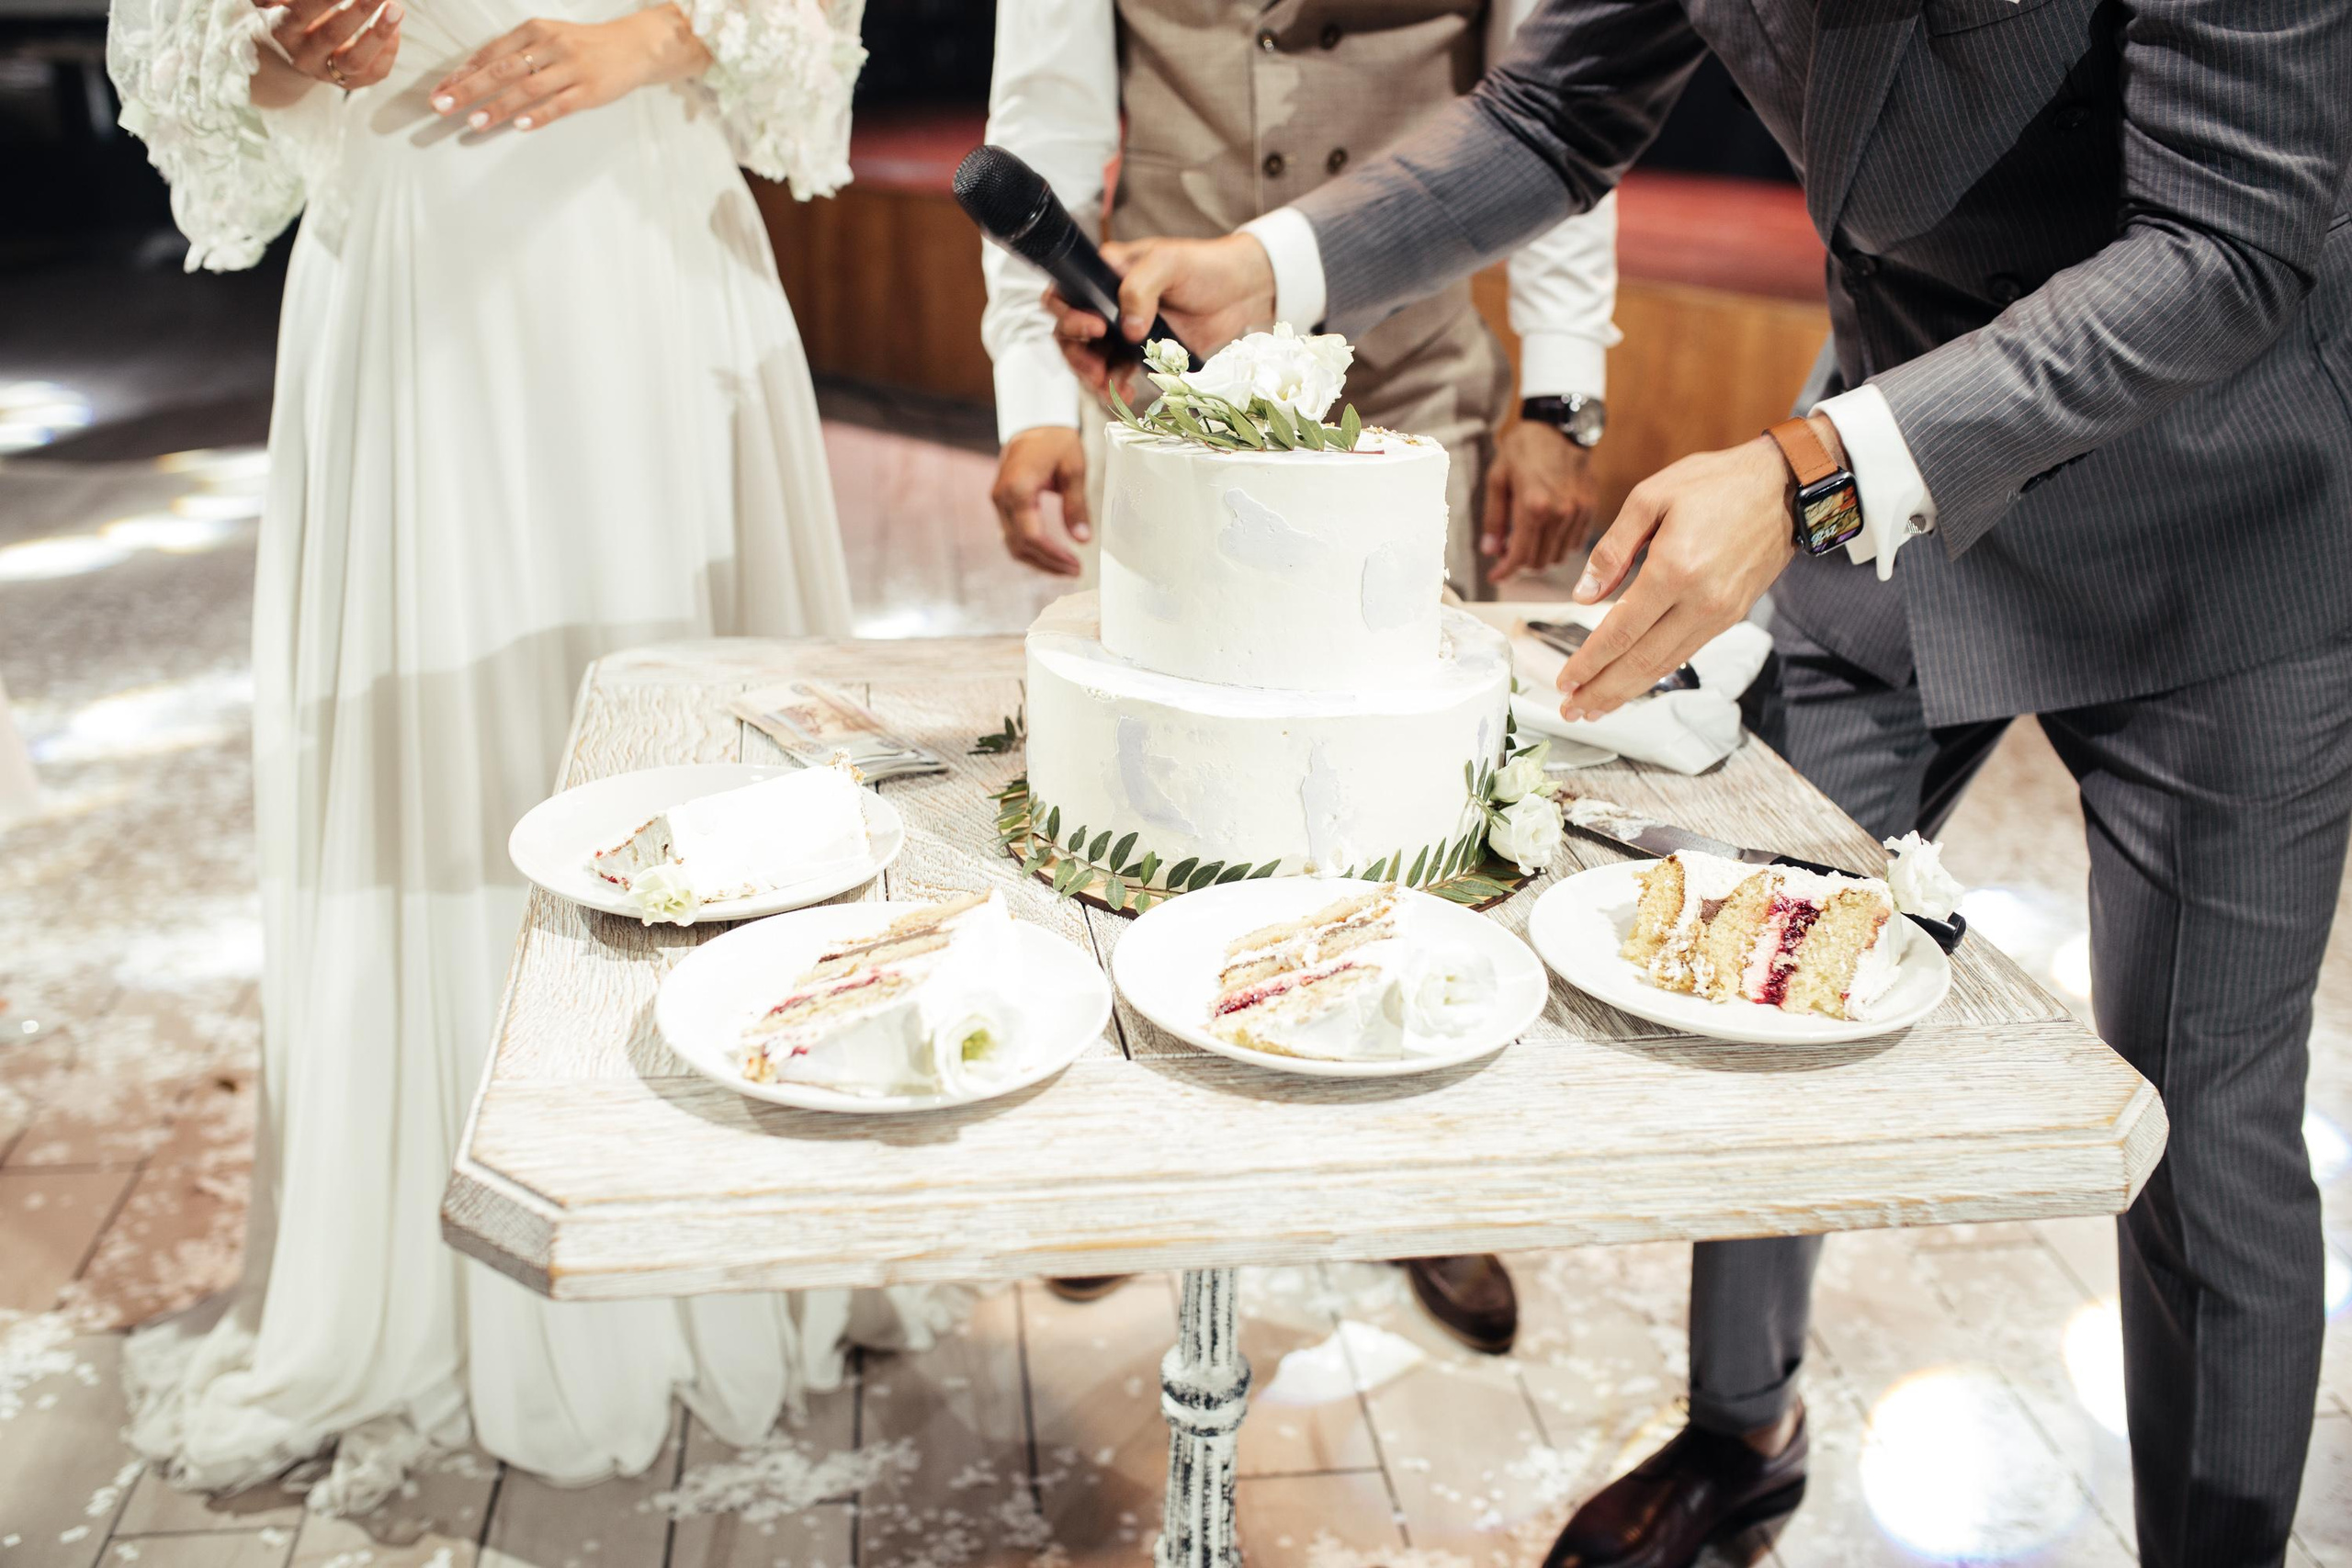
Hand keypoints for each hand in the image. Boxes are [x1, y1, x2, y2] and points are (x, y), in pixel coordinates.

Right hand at [252, 0, 401, 101]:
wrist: (289, 50)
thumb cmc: (292, 10)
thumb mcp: (283, 1)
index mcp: (283, 27)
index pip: (302, 12)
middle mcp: (303, 54)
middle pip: (332, 35)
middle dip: (359, 10)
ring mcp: (327, 73)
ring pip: (356, 60)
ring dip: (378, 33)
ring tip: (396, 7)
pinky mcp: (350, 83)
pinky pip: (375, 72)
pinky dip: (389, 49)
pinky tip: (395, 28)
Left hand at [430, 5, 708, 134]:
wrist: (634, 46)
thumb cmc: (585, 45)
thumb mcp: (548, 37)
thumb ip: (516, 53)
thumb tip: (475, 74)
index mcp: (535, 30)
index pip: (491, 53)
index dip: (463, 73)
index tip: (440, 90)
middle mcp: (550, 45)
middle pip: (502, 70)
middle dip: (468, 89)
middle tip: (443, 105)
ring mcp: (571, 68)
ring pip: (527, 89)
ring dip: (497, 107)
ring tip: (474, 123)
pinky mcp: (590, 90)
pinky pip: (560, 104)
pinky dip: (539, 115)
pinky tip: (520, 126)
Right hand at [992, 427, 1090, 577]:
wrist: (1033, 423)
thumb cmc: (1056, 442)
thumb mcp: (1073, 469)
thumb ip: (1076, 506)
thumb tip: (1083, 540)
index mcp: (1018, 489)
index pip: (1032, 536)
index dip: (1053, 555)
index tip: (1076, 564)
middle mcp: (1002, 499)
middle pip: (1020, 546)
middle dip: (1048, 564)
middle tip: (1076, 571)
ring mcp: (998, 503)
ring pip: (1012, 546)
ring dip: (1038, 562)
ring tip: (1066, 569)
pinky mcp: (1001, 505)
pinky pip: (1012, 536)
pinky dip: (1030, 551)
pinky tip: (1051, 557)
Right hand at [1045, 234, 1274, 396]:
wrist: (1238, 293)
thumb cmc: (1203, 266)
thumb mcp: (1168, 263)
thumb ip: (1140, 288)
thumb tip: (1128, 329)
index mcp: (1105, 274)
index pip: (1065, 294)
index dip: (1069, 315)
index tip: (1094, 328)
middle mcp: (1106, 302)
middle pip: (1069, 334)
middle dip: (1077, 355)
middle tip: (1097, 369)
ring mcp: (1121, 330)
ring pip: (1088, 359)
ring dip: (1093, 377)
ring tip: (1111, 387)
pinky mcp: (1139, 353)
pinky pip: (1115, 373)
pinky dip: (1115, 386)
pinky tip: (1125, 391)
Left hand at [1483, 420, 1599, 583]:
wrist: (1559, 425)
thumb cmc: (1524, 448)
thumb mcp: (1497, 479)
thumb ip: (1494, 519)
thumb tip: (1491, 550)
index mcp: (1533, 505)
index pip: (1519, 556)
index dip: (1505, 572)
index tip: (1496, 576)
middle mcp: (1560, 513)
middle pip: (1539, 561)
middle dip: (1520, 563)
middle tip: (1508, 551)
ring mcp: (1578, 511)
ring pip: (1559, 556)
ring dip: (1540, 556)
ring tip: (1528, 539)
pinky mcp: (1590, 507)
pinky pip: (1575, 543)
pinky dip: (1559, 545)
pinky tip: (1548, 532)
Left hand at [1555, 419, 1829, 720]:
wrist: (1783, 487)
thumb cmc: (1715, 483)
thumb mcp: (1651, 497)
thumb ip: (1612, 549)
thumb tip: (1582, 595)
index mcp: (1673, 569)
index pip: (1620, 631)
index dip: (1589, 661)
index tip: (1564, 681)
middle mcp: (1699, 601)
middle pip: (1640, 661)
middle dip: (1601, 691)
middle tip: (1572, 711)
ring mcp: (1719, 613)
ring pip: (1664, 665)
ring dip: (1626, 691)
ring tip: (1595, 707)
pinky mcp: (1731, 616)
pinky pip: (1685, 653)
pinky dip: (1655, 674)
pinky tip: (1633, 682)